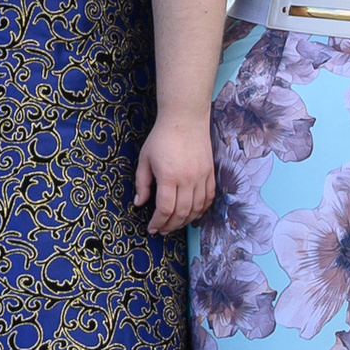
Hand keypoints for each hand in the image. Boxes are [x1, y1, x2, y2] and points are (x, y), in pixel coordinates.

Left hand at [134, 113, 216, 234]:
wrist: (185, 119)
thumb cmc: (161, 137)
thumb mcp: (145, 159)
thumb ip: (142, 183)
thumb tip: (139, 203)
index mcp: (168, 176)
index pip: (165, 209)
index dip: (158, 223)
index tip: (152, 228)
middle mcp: (187, 179)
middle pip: (182, 213)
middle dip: (171, 226)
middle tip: (162, 230)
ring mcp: (202, 177)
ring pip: (197, 209)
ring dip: (186, 221)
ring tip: (175, 225)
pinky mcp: (210, 173)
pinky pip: (209, 198)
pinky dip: (201, 210)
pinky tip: (193, 214)